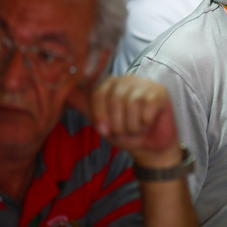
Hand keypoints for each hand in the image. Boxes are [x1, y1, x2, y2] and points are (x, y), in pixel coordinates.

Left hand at [67, 74, 181, 167]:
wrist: (149, 147)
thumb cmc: (125, 133)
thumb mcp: (100, 122)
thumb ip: (85, 105)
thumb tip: (65, 92)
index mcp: (111, 84)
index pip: (98, 92)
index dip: (100, 115)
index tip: (105, 130)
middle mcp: (128, 79)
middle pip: (115, 100)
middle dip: (118, 124)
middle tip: (125, 131)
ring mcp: (146, 84)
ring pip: (132, 105)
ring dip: (132, 126)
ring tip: (137, 128)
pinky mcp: (160, 93)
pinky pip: (147, 109)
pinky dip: (145, 123)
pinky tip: (149, 123)